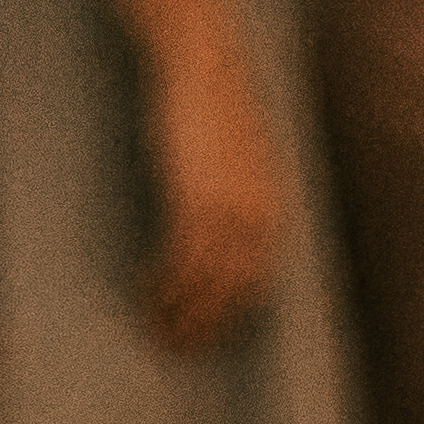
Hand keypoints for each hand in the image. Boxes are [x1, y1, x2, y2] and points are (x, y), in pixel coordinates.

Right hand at [133, 17, 288, 349]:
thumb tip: (222, 253)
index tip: (206, 338)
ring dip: (177, 316)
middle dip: (204, 329)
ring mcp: (230, 214)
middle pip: (234, 295)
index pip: (258, 286)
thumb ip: (242, 212)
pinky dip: (163, 287)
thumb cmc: (221, 118)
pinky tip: (146, 294)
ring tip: (154, 331)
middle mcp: (261, 221)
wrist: (208, 73)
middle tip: (176, 350)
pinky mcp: (196, 204)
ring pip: (205, 287)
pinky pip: (180, 263)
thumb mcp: (244, 173)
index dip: (229, 319)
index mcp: (277, 216)